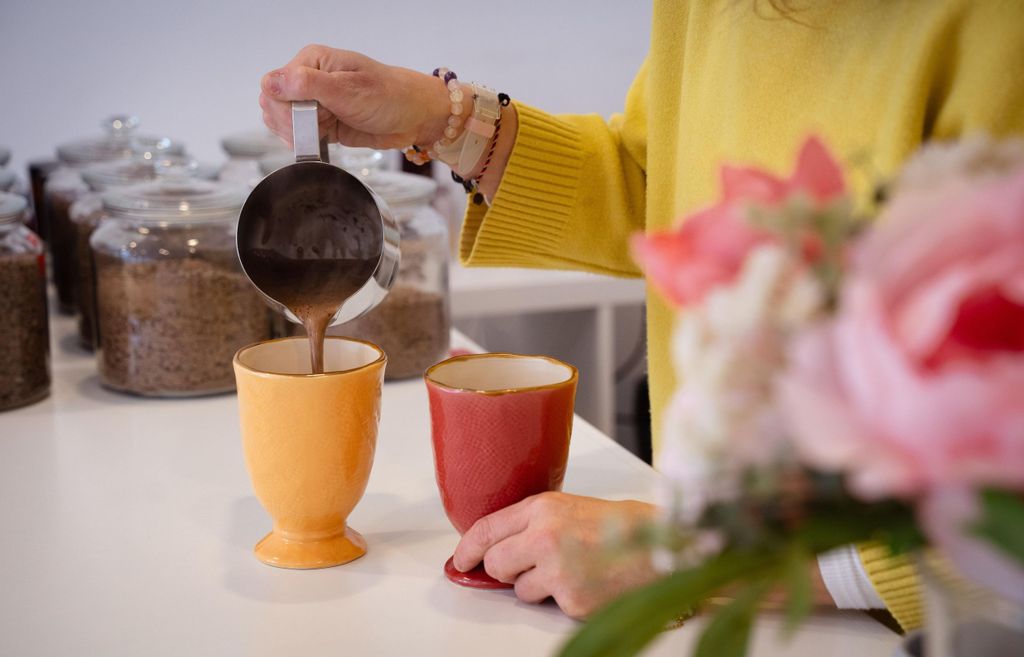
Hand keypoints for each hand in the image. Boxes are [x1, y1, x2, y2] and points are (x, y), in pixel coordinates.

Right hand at [258, 45, 450, 149]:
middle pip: (273, 105)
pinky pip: (298, 135)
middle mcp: (309, 80)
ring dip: (298, 134)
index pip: (274, 86)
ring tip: (326, 130)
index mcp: (311, 62)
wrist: (414, 117)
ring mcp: (314, 103)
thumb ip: (307, 85)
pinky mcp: (321, 124)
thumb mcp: (347, 89)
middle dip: (292, 123)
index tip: (311, 117)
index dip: (286, 108)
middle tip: (322, 125)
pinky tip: (323, 140)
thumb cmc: (389, 96)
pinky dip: (305, 143)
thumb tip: (270, 83)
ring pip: (282, 122)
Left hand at [452, 492, 658, 618]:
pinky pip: (550, 605)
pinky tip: (586, 581)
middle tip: (525, 566)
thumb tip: (493, 546)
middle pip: (495, 564)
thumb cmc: (615, 525)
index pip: (485, 529)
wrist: (658, 546)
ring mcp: (558, 571)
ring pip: (520, 590)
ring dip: (537, 585)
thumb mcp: (566, 507)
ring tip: (569, 568)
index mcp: (542, 509)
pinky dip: (563, 598)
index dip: (467, 548)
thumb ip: (529, 522)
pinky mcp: (572, 600)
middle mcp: (544, 538)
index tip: (460, 560)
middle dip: (503, 569)